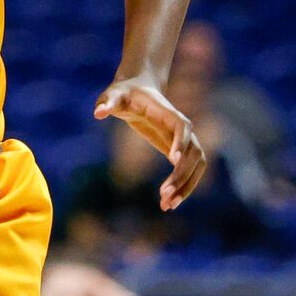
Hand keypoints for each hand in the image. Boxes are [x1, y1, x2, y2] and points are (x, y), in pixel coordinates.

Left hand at [94, 79, 210, 210]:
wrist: (139, 89)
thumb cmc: (124, 92)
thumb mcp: (112, 94)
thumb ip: (107, 102)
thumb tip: (98, 113)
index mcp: (166, 112)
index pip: (182, 127)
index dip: (181, 142)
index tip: (172, 159)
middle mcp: (181, 127)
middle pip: (194, 151)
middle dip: (182, 174)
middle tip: (164, 196)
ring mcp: (183, 140)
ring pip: (197, 164)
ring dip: (186, 186)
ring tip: (167, 206)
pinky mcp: (179, 151)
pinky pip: (189, 171)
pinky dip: (183, 187)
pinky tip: (167, 203)